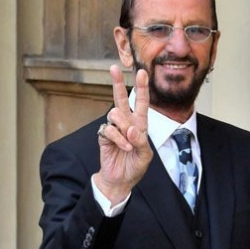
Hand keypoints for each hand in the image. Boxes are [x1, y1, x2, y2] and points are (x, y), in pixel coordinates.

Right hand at [94, 65, 153, 205]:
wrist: (120, 180)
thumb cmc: (135, 166)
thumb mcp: (145, 155)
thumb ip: (141, 141)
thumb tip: (132, 129)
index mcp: (139, 124)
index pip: (141, 103)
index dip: (141, 88)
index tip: (141, 73)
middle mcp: (126, 123)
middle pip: (120, 98)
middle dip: (117, 83)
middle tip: (113, 67)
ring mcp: (114, 129)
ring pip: (115, 114)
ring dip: (124, 127)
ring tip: (129, 143)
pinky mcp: (104, 137)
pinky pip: (109, 130)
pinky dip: (118, 139)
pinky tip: (123, 147)